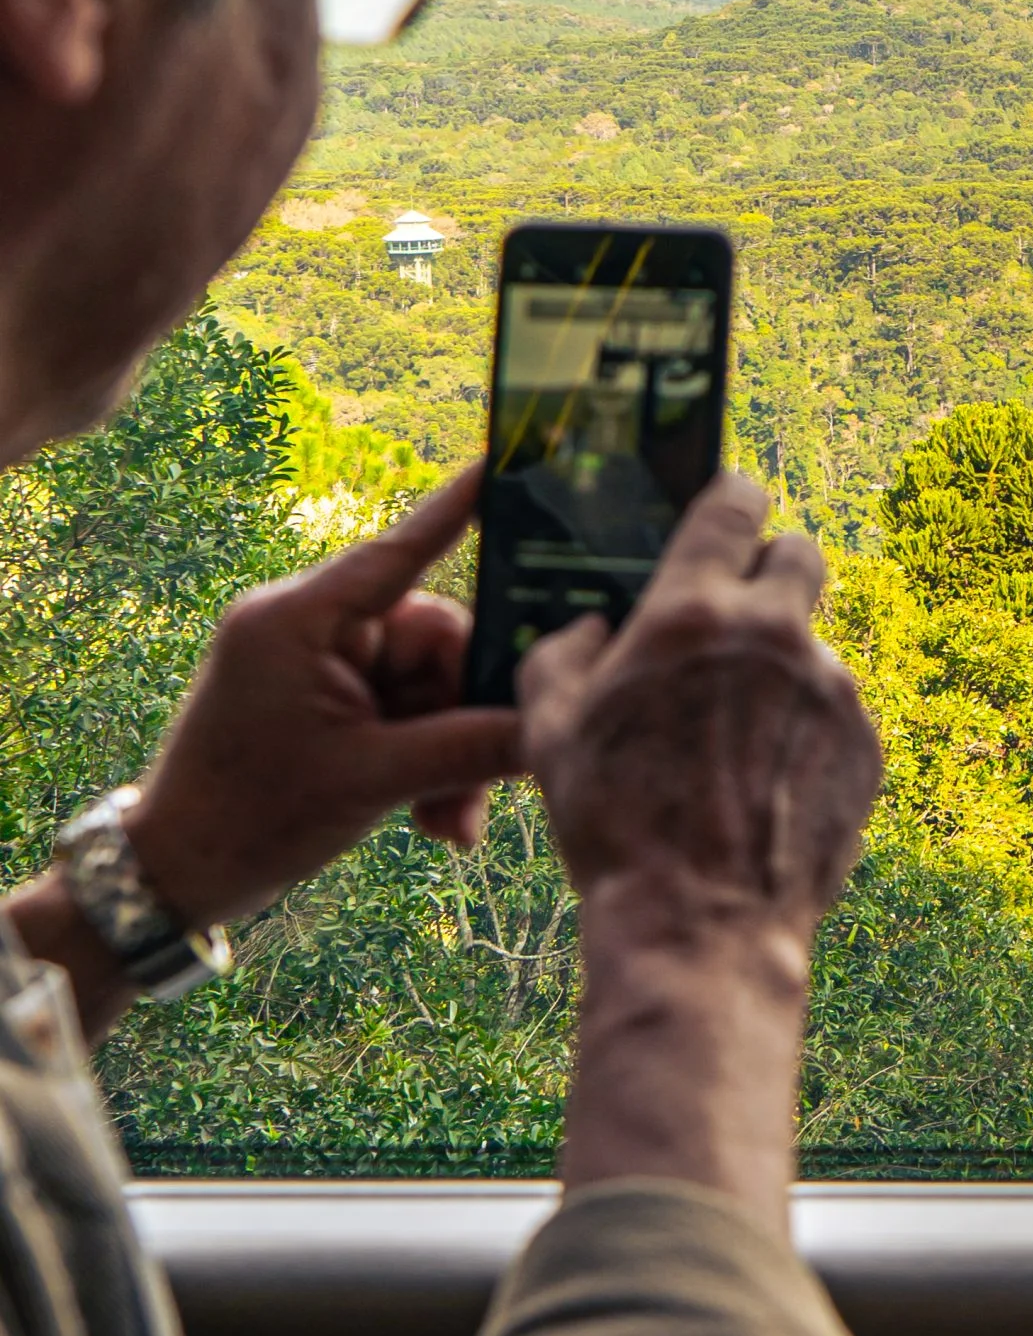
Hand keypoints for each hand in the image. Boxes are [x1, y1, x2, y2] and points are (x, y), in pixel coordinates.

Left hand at [124, 468, 523, 928]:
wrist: (178, 875)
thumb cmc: (251, 820)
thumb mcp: (373, 783)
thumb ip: (470, 747)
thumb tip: (550, 726)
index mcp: (299, 621)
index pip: (398, 550)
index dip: (458, 509)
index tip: (503, 461)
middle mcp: (309, 627)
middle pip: (435, 641)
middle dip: (464, 714)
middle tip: (479, 790)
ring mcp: (317, 662)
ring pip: (429, 685)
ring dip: (450, 751)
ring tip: (450, 820)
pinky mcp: (326, 696)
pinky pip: (405, 709)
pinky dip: (426, 759)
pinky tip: (434, 817)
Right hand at [522, 474, 881, 1225]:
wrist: (703, 922)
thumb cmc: (615, 823)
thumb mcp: (551, 730)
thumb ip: (564, 654)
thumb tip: (594, 627)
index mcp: (694, 611)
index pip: (733, 503)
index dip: (730, 497)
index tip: (725, 508)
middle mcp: (775, 633)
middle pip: (800, 553)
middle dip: (771, 569)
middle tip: (737, 614)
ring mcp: (832, 688)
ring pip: (813, 644)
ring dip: (781, 668)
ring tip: (732, 740)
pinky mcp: (866, 741)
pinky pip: (834, 713)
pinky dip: (804, 731)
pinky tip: (764, 784)